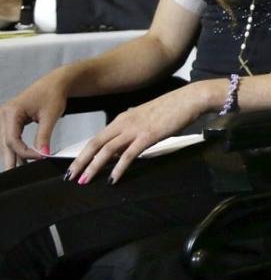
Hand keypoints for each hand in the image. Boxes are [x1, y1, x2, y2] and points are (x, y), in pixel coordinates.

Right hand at [0, 76, 67, 169]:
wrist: (56, 83)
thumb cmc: (54, 94)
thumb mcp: (50, 116)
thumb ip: (44, 136)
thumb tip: (43, 154)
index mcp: (12, 112)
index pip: (12, 139)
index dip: (25, 152)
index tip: (39, 158)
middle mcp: (4, 114)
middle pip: (6, 142)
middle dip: (12, 158)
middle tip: (15, 175)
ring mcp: (5, 117)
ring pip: (6, 141)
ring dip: (14, 154)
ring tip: (18, 170)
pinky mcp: (10, 120)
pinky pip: (10, 137)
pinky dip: (16, 147)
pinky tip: (20, 159)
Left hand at [66, 84, 205, 184]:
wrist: (190, 98)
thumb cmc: (172, 108)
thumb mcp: (147, 118)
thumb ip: (133, 130)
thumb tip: (123, 145)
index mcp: (123, 118)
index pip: (97, 138)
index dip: (83, 153)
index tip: (75, 167)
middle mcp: (124, 123)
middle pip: (95, 144)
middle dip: (80, 162)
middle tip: (70, 177)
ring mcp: (135, 129)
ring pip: (107, 150)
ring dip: (93, 167)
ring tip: (84, 181)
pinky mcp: (148, 136)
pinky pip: (128, 155)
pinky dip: (118, 168)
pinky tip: (113, 179)